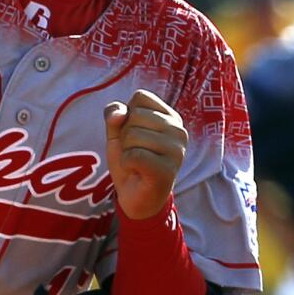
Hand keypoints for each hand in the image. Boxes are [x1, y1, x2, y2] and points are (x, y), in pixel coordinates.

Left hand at [104, 90, 187, 219]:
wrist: (136, 198)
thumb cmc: (130, 160)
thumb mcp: (117, 132)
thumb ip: (114, 115)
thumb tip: (119, 114)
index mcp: (171, 117)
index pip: (140, 97)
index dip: (127, 115)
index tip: (135, 135)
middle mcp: (179, 130)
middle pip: (134, 115)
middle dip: (125, 135)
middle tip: (136, 152)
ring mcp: (176, 151)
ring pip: (132, 135)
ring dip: (126, 151)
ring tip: (137, 163)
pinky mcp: (168, 170)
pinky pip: (133, 155)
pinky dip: (126, 163)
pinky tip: (137, 172)